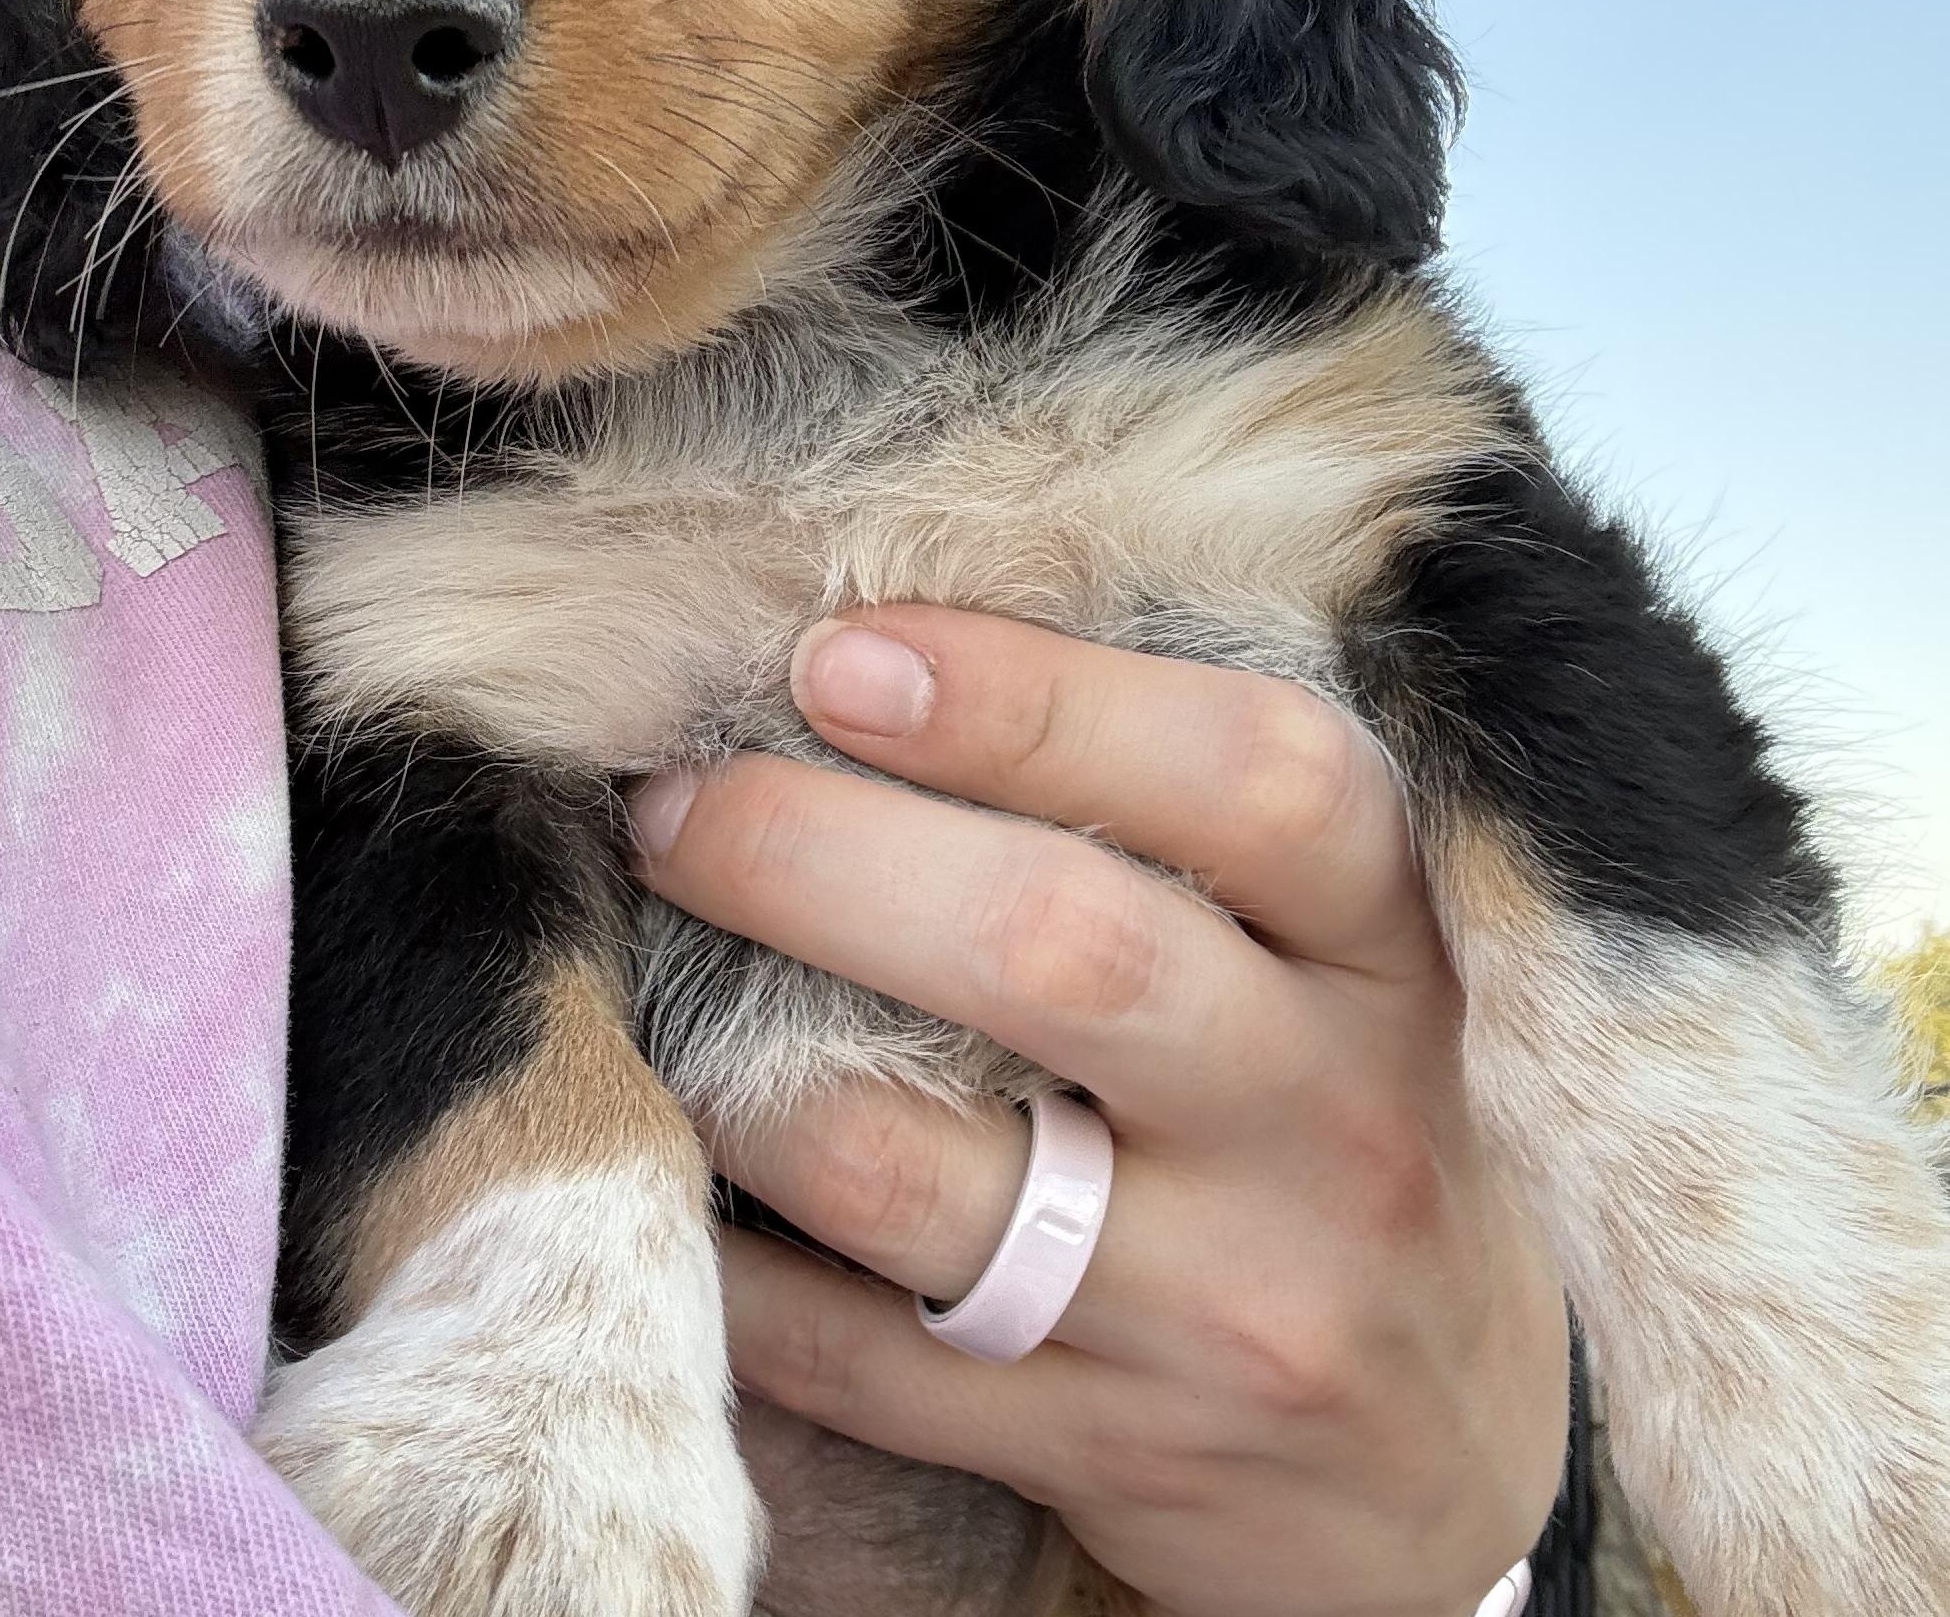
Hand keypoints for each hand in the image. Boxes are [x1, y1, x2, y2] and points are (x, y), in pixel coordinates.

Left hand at [631, 608, 1568, 1616]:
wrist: (1445, 1450)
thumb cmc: (1328, 1109)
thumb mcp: (1327, 945)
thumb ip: (1166, 805)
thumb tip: (876, 655)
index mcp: (1382, 947)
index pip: (1252, 778)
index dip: (1028, 698)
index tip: (838, 655)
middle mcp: (1324, 1124)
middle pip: (1057, 950)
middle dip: (815, 853)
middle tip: (677, 803)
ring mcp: (1219, 1310)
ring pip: (905, 1168)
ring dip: (732, 1064)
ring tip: (660, 979)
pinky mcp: (1104, 1451)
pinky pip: (842, 1358)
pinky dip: (725, 1255)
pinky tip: (677, 1170)